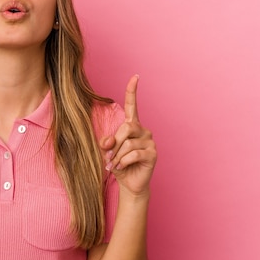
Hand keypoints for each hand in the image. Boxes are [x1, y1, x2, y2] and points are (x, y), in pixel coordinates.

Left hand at [101, 75, 156, 196]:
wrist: (128, 183)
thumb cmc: (118, 164)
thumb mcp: (107, 151)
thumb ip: (106, 142)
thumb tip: (108, 142)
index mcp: (132, 126)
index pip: (132, 105)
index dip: (132, 91)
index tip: (135, 77)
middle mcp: (143, 130)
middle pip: (126, 128)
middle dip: (114, 143)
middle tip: (108, 156)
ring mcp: (150, 141)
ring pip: (128, 143)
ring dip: (117, 156)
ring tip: (114, 165)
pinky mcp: (153, 153)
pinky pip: (134, 153)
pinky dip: (123, 161)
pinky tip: (122, 167)